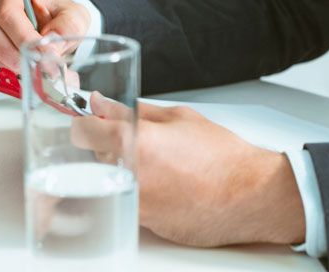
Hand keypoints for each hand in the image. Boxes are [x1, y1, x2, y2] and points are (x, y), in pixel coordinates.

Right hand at [0, 0, 90, 69]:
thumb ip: (67, 27)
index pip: (7, 11)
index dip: (24, 36)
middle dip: (17, 55)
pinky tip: (23, 68)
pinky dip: (5, 70)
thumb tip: (51, 48)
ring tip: (34, 69)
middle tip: (39, 67)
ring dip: (11, 65)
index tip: (43, 53)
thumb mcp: (73, 15)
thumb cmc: (57, 14)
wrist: (51, 24)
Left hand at [71, 96, 305, 246]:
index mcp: (131, 141)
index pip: (80, 131)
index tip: (95, 121)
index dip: (88, 123)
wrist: (248, 196)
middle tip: (142, 140)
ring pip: (112, 178)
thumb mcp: (177, 117)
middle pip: (95, 155)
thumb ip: (131, 110)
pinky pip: (129, 200)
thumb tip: (101, 103)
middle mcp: (126, 174)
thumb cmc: (221, 155)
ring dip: (126, 168)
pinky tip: (169, 184)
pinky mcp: (143, 224)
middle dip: (110, 145)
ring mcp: (132, 203)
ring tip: (162, 164)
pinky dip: (142, 190)